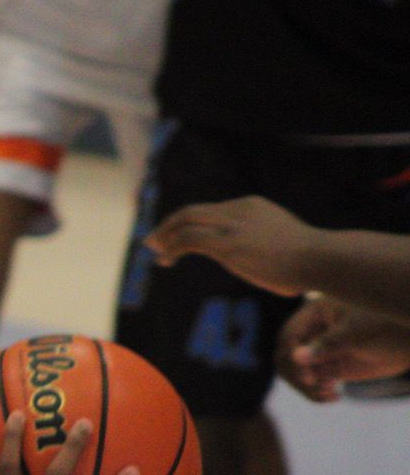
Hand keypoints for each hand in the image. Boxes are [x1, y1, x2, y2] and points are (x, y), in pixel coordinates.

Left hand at [146, 196, 321, 294]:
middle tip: (153, 239)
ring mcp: (232, 224)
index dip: (191, 223)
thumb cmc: (311, 262)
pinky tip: (166, 260)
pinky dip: (171, 247)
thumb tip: (266, 267)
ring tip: (155, 250)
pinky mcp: (227, 242)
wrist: (320, 258)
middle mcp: (238, 209)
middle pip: (193, 211)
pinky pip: (188, 239)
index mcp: (252, 206)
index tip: (179, 237)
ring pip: (185, 221)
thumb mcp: (283, 245)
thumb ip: (264, 247)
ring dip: (165, 236)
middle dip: (170, 224)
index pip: (212, 211)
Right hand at [278, 298, 409, 401]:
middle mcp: (312, 333)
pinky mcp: (330, 368)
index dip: (291, 357)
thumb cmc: (387, 325)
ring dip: (306, 387)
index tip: (308, 376)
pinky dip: (316, 393)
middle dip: (296, 374)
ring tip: (327, 393)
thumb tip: (296, 357)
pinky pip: (312, 383)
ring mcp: (320, 351)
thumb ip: (327, 345)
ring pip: (296, 373)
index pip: (288, 337)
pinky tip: (333, 396)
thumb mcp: (357, 333)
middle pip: (286, 357)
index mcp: (314, 315)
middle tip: (314, 385)